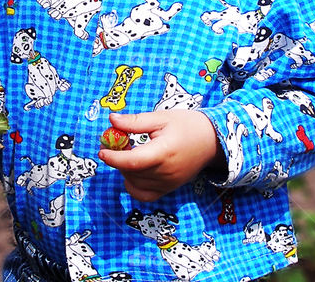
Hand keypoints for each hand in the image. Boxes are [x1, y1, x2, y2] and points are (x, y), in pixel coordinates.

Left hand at [98, 110, 218, 201]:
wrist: (212, 141)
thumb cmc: (187, 125)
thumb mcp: (161, 118)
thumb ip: (135, 122)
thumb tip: (112, 120)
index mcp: (164, 152)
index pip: (132, 162)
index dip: (113, 158)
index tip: (102, 149)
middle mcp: (166, 172)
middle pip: (131, 172)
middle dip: (117, 159)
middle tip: (117, 143)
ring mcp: (168, 184)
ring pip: (135, 184)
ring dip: (125, 170)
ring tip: (129, 153)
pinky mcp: (169, 189)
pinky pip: (144, 195)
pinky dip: (133, 186)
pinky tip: (133, 172)